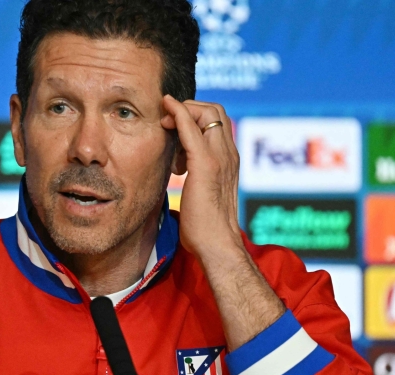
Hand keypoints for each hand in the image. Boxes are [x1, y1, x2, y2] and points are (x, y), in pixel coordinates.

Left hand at [160, 96, 241, 258]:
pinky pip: (191, 127)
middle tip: (168, 125)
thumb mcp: (201, 193)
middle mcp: (229, 154)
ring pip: (207, 112)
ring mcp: (220, 157)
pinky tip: (165, 111)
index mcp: (229, 160)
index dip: (195, 116)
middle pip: (215, 110)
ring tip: (167, 140)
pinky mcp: (206, 164)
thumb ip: (197, 177)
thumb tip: (179, 172)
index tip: (173, 131)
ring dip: (182, 113)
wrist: (216, 245)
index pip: (218, 122)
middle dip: (189, 108)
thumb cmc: (205, 227)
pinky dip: (178, 113)